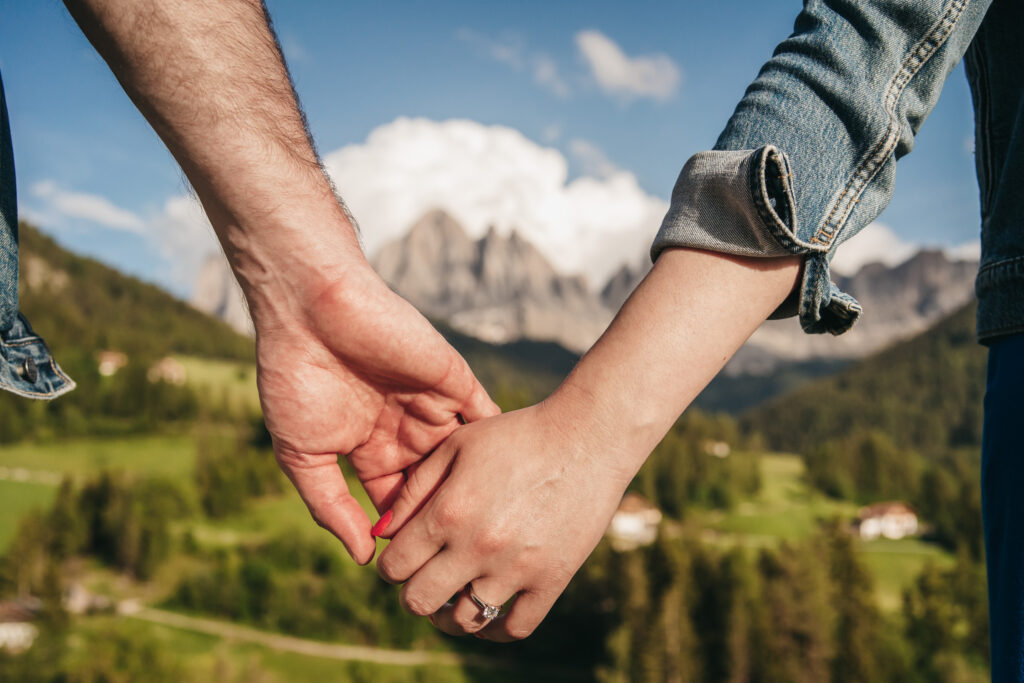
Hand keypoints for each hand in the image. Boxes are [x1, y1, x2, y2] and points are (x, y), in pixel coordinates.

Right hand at [255, 262, 498, 564]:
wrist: (311, 309)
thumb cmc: (295, 378)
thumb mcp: (303, 454)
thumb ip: (330, 506)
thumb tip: (362, 557)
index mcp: (370, 450)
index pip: (397, 504)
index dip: (406, 535)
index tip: (420, 571)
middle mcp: (406, 431)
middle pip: (436, 488)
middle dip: (446, 521)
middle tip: (464, 559)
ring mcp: (433, 406)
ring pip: (464, 461)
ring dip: (478, 492)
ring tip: (493, 532)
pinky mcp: (455, 381)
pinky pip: (486, 419)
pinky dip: (499, 447)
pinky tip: (512, 482)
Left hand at [374, 399, 636, 640]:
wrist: (587, 438)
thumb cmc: (518, 435)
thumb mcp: (458, 445)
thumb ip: (415, 488)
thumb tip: (382, 531)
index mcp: (448, 512)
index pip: (394, 566)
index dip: (390, 565)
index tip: (402, 558)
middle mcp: (477, 547)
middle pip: (420, 601)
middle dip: (412, 593)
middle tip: (423, 578)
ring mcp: (516, 568)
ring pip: (464, 621)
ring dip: (449, 614)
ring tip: (453, 595)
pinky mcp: (552, 580)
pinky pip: (514, 628)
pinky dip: (495, 628)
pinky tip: (490, 607)